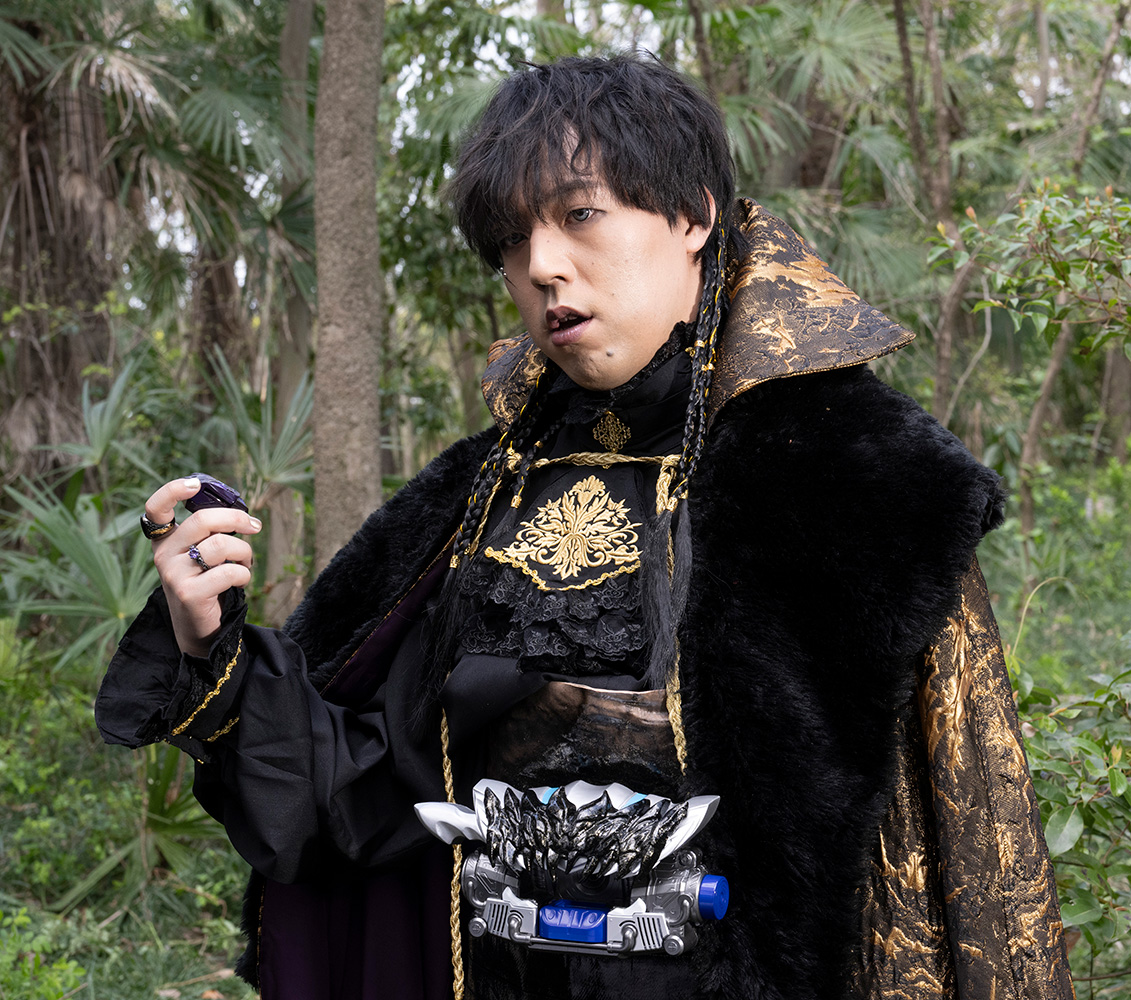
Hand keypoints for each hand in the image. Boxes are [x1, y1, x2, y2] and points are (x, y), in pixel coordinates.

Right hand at [145, 477, 261, 657]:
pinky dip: (244, 574)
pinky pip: (228, 571)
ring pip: (220, 545)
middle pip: (203, 520)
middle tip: (255, 526)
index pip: (155, 509)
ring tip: (245, 563)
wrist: (200, 628)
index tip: (195, 485)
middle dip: (237, 519)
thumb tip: (243, 515)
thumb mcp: (202, 554)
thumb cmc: (207, 583)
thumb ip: (211, 533)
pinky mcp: (188, 594)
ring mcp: (173, 575)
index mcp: (165, 540)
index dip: (172, 490)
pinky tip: (241, 581)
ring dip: (244, 552)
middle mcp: (163, 555)